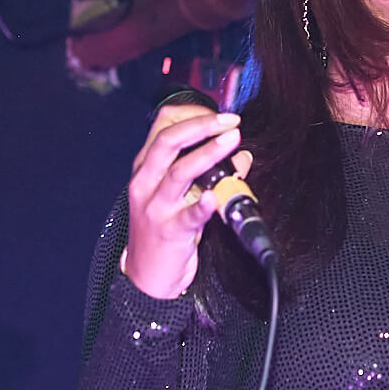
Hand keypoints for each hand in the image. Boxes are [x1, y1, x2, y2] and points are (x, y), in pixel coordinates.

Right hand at [121, 103, 251, 298]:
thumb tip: (242, 156)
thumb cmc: (162, 231)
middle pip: (168, 143)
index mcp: (146, 170)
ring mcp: (156, 208)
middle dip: (201, 126)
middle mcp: (146, 184)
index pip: (162, 129)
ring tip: (232, 141)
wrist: (148, 276)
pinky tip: (214, 196)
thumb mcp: (181, 197)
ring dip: (207, 153)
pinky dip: (202, 205)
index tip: (219, 113)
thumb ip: (209, 174)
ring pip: (179, 172)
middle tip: (230, 121)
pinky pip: (188, 216)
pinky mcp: (170, 232)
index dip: (191, 115)